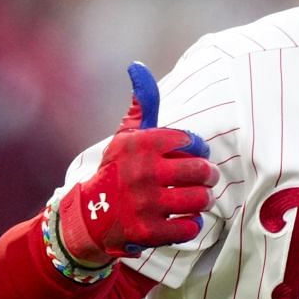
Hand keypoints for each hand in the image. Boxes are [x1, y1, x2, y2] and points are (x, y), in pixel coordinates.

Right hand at [55, 63, 218, 265]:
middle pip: (200, 171)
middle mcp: (142, 172)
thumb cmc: (117, 171)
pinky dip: (192, 224)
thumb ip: (142, 106)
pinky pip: (190, 226)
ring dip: (203, 199)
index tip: (195, 154)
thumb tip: (138, 67)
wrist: (90, 217)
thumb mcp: (126, 137)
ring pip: (200, 198)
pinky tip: (184, 219)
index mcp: (139, 145)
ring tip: (197, 198)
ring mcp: (145, 204)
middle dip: (208, 175)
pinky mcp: (148, 232)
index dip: (199, 149)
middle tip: (206, 178)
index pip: (190, 141)